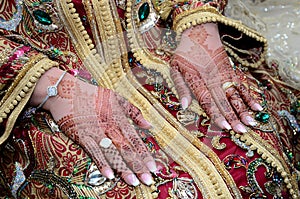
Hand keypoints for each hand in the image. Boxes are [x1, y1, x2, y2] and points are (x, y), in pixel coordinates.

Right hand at [30, 68, 155, 185]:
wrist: (66, 91)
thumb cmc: (93, 95)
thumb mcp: (117, 98)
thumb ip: (134, 112)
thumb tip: (149, 125)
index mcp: (120, 118)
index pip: (135, 140)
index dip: (145, 154)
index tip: (153, 168)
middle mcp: (110, 126)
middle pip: (126, 148)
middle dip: (137, 165)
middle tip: (147, 180)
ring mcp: (96, 131)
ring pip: (112, 152)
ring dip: (122, 168)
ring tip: (132, 181)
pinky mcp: (81, 135)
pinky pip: (93, 151)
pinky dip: (101, 163)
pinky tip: (109, 175)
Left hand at [171, 23, 262, 132]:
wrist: (199, 32)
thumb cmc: (184, 53)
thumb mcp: (175, 68)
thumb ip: (180, 87)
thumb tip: (184, 106)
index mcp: (197, 79)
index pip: (207, 100)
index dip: (216, 114)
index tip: (225, 126)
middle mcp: (212, 78)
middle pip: (223, 100)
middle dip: (233, 116)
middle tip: (242, 131)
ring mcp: (223, 74)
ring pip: (234, 93)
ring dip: (243, 108)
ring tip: (251, 122)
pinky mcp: (230, 70)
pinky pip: (240, 84)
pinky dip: (249, 95)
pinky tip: (257, 106)